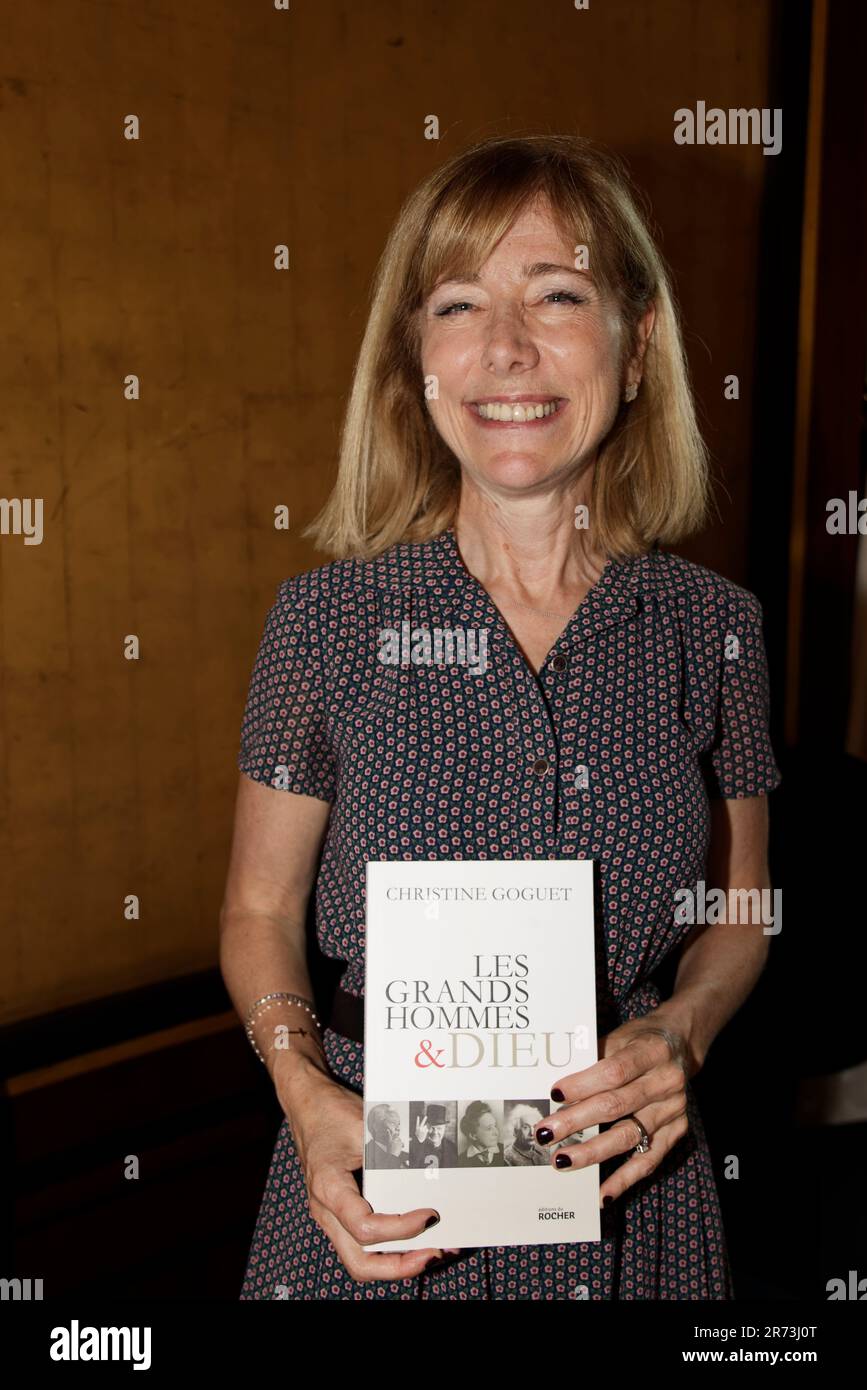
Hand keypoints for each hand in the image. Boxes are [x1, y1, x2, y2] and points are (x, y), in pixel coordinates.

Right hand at [275, 1053, 459, 1282]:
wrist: (308, 1106)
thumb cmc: (332, 1113)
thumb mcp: (364, 1125)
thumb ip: (391, 1151)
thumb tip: (429, 1172)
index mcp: (329, 1187)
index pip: (365, 1227)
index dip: (400, 1228)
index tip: (429, 1215)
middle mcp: (326, 1210)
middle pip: (360, 1262)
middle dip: (400, 1266)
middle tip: (435, 1254)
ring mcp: (331, 1217)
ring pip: (360, 1260)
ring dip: (397, 1264)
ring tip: (433, 1252)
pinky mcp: (340, 1215)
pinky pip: (362, 1244)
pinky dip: (390, 1249)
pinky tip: (416, 1239)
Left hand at [532, 1013, 691, 1204]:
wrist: (680, 1044)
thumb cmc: (639, 1040)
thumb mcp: (619, 1036)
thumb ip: (593, 1059)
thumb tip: (555, 1089)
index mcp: (652, 1051)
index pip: (615, 1071)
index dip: (583, 1083)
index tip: (554, 1094)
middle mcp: (666, 1082)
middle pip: (617, 1105)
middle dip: (577, 1122)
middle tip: (546, 1133)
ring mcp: (673, 1110)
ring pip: (629, 1136)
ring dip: (593, 1152)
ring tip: (563, 1161)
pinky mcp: (676, 1132)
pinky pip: (648, 1161)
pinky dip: (624, 1180)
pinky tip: (601, 1193)